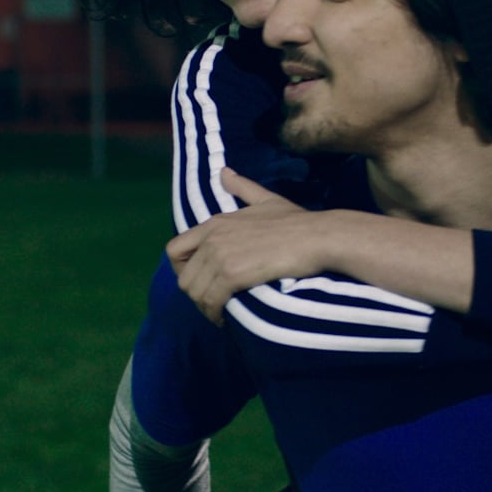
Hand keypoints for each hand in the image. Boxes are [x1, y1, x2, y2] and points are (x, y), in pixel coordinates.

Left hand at [165, 168, 332, 324]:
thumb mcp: (266, 200)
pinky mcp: (233, 274)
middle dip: (196, 294)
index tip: (201, 280)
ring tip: (219, 313)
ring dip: (204, 307)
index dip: (182, 270)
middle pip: (183, 277)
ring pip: (195, 292)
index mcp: (215, 223)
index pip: (174, 250)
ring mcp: (221, 256)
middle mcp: (212, 239)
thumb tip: (225, 172)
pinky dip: (215, 313)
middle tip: (214, 302)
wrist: (317, 237)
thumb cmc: (296, 221)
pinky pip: (211, 300)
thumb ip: (243, 188)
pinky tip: (226, 319)